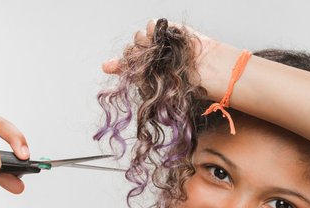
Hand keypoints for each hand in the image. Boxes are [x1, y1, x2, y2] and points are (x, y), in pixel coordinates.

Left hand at [101, 19, 226, 95]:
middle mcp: (151, 56)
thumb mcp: (150, 81)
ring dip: (146, 44)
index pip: (126, 61)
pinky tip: (162, 40)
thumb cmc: (183, 82)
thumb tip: (105, 65)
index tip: (134, 67)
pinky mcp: (167, 29)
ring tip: (161, 54)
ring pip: (138, 37)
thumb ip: (127, 69)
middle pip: (130, 48)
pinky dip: (154, 31)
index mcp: (146, 72)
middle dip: (136, 55)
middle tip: (152, 62)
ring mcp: (158, 42)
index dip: (127, 62)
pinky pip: (151, 24)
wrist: (204, 70)